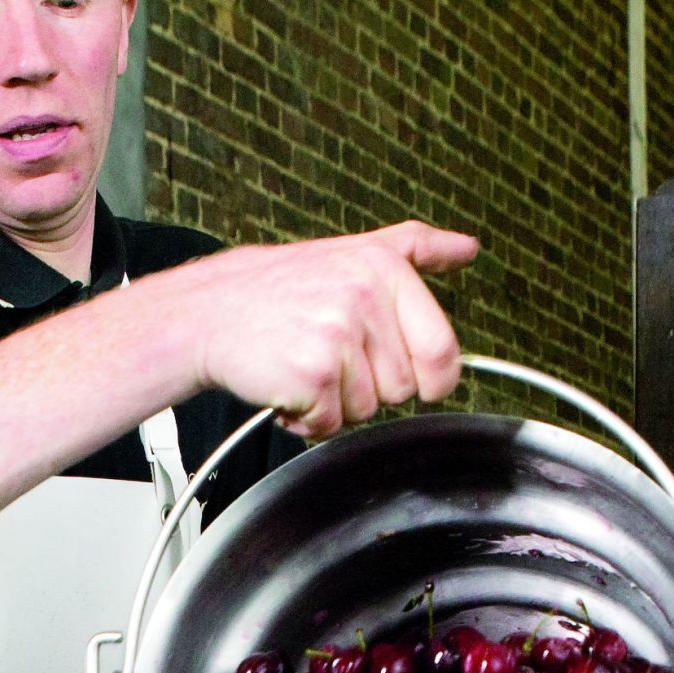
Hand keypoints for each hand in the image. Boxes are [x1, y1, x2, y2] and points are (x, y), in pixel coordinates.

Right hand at [189, 221, 478, 438]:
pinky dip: (307, 419)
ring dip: (335, 403)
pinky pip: (332, 424)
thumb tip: (466, 248)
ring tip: (303, 366)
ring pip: (368, 409)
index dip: (427, 378)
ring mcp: (340, 335)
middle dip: (367, 387)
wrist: (206, 313)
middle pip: (403, 388)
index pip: (442, 350)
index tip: (400, 373)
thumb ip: (415, 249)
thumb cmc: (277, 290)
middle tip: (329, 356)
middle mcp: (366, 296)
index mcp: (385, 268)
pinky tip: (287, 386)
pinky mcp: (314, 374)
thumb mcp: (352, 253)